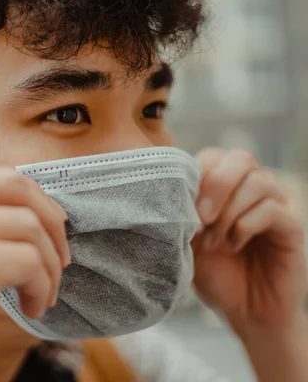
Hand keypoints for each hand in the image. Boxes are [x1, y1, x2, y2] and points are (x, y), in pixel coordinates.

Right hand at [0, 154, 68, 381]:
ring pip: (29, 224)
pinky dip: (41, 285)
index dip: (22, 192)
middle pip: (12, 183)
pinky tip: (30, 306)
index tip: (38, 222)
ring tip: (39, 291)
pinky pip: (31, 260)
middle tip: (57, 252)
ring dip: (49, 261)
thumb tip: (18, 200)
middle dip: (48, 217)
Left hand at [192, 148, 305, 332]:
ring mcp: (277, 204)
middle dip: (216, 185)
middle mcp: (254, 188)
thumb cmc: (214, 272)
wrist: (243, 310)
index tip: (181, 206)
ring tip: (214, 241)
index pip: (214, 156)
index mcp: (227, 185)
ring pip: (258, 182)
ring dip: (229, 212)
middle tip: (200, 218)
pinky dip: (244, 226)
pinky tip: (233, 246)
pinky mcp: (292, 226)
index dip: (197, 174)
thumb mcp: (187, 240)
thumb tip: (172, 190)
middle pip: (240, 158)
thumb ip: (182, 213)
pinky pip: (271, 210)